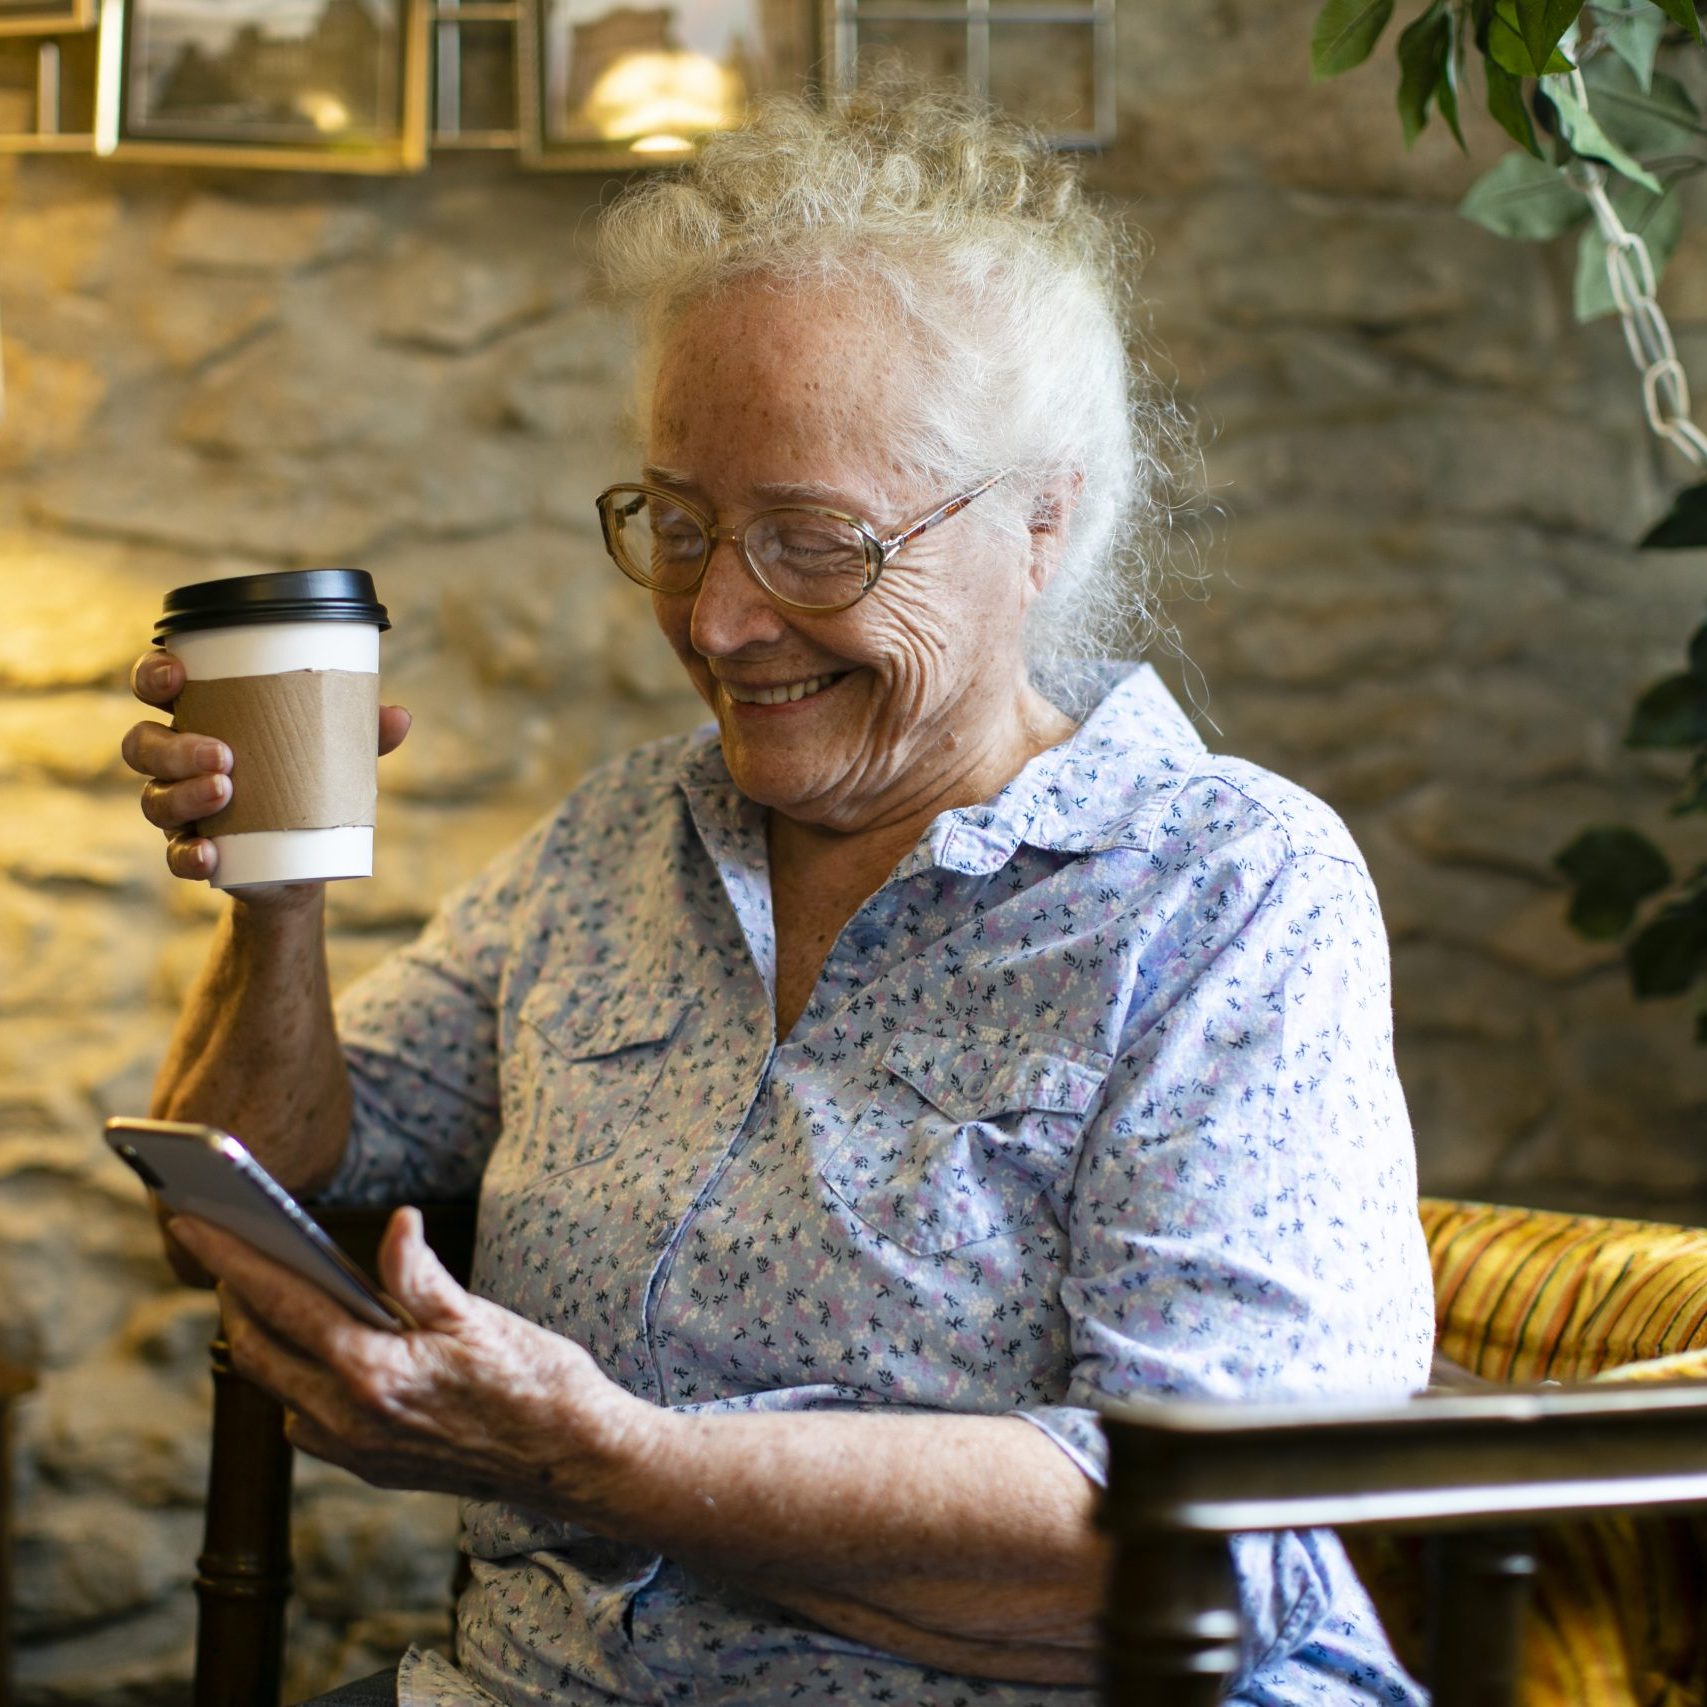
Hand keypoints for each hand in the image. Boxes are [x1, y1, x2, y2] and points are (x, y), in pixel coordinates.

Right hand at [122, 650, 412, 889]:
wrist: (305, 861)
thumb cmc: (309, 783)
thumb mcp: (335, 755)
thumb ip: (362, 734)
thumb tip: (399, 716)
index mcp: (203, 719)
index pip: (155, 686)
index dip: (153, 674)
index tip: (177, 675)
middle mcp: (176, 761)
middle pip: (143, 743)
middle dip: (174, 745)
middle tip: (224, 755)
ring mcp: (178, 808)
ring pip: (153, 797)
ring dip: (183, 794)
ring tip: (225, 790)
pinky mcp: (192, 851)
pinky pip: (174, 855)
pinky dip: (188, 854)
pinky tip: (208, 854)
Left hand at [167, 1208, 658, 1515]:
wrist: (570, 1457)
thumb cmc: (535, 1379)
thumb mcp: (477, 1315)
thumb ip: (420, 1273)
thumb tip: (396, 1224)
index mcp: (372, 1371)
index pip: (280, 1302)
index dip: (232, 1258)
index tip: (192, 1224)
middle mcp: (349, 1418)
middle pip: (259, 1350)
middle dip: (236, 1298)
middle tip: (229, 1250)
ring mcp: (355, 1449)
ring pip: (280, 1389)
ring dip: (266, 1341)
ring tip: (272, 1294)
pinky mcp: (370, 1466)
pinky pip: (309, 1420)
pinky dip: (300, 1380)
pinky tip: (325, 1354)